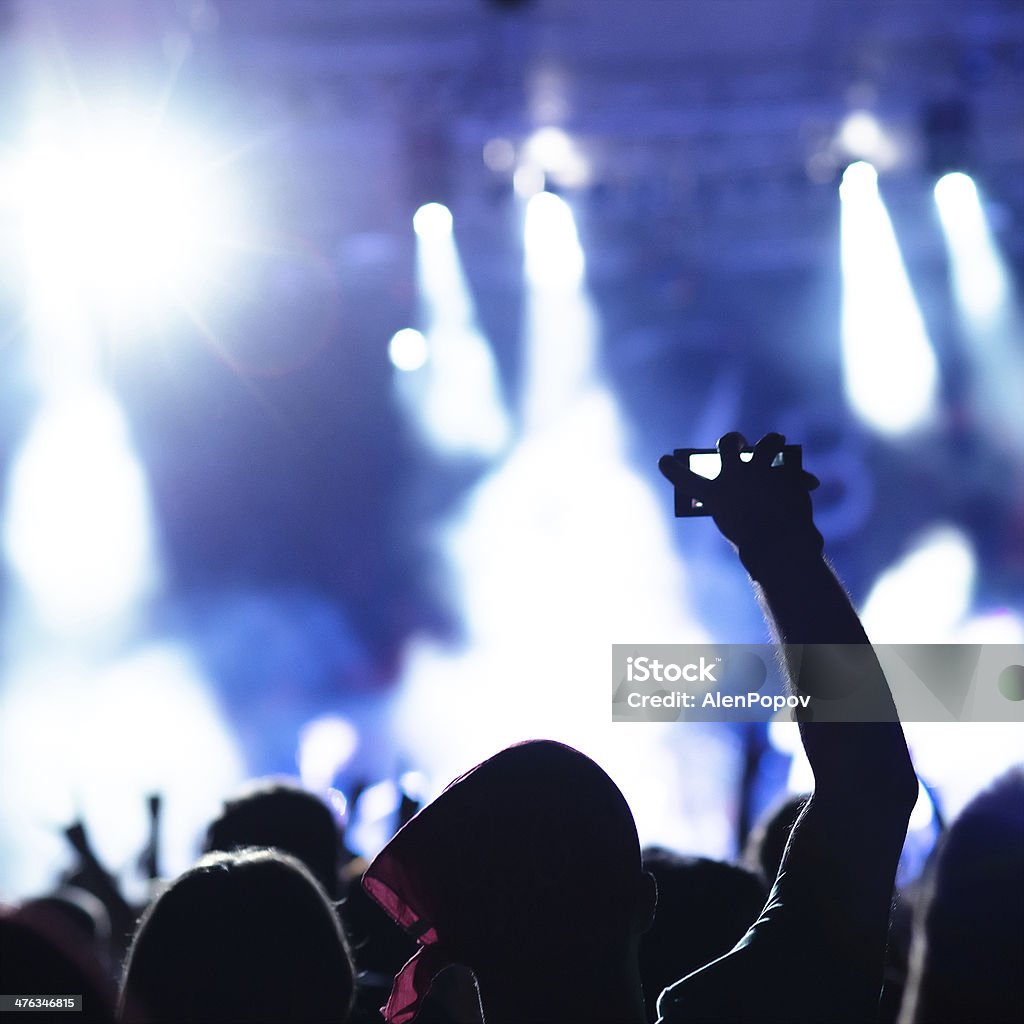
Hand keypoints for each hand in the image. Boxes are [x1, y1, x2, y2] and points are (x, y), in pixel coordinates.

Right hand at [659, 432, 822, 569]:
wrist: (783, 546)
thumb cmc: (755, 543)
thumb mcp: (733, 525)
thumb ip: (735, 503)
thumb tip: (751, 485)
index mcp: (714, 494)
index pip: (686, 478)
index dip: (673, 470)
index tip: (664, 461)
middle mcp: (735, 474)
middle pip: (729, 444)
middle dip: (733, 441)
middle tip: (737, 443)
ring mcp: (762, 470)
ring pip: (767, 443)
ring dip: (771, 441)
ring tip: (775, 441)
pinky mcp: (787, 473)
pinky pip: (795, 468)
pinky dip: (800, 476)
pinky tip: (809, 482)